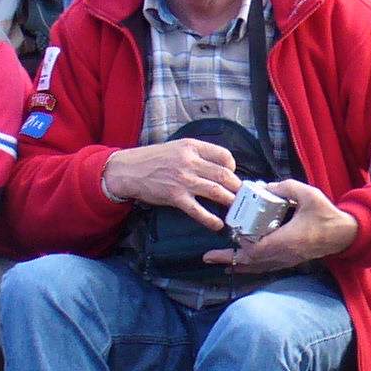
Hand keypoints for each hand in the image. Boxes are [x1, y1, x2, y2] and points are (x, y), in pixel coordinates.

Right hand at [102, 138, 240, 226]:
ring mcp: (183, 180)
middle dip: (237, 187)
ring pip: (216, 191)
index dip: (233, 166)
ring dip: (230, 202)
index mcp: (192, 146)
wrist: (128, 170)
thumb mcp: (176, 147)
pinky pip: (199, 210)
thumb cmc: (152, 159)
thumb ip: (196, 154)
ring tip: (236, 209)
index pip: (223, 154)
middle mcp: (190, 162)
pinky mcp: (176, 197)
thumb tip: (217, 166)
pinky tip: (218, 224)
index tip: (232, 174)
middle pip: (224, 175)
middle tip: (242, 196)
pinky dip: (211, 219)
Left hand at [201, 177, 356, 272]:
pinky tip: (239, 264)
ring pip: (257, 267)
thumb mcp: (307, 194)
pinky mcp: (289, 260)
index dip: (240, 247)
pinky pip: (265, 267)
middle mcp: (283, 254)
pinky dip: (250, 266)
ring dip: (237, 264)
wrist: (344, 234)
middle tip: (208, 256)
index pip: (256, 249)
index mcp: (286, 240)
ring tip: (219, 262)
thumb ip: (285, 187)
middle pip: (251, 261)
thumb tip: (264, 186)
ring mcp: (286, 260)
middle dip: (229, 259)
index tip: (228, 238)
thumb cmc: (326, 214)